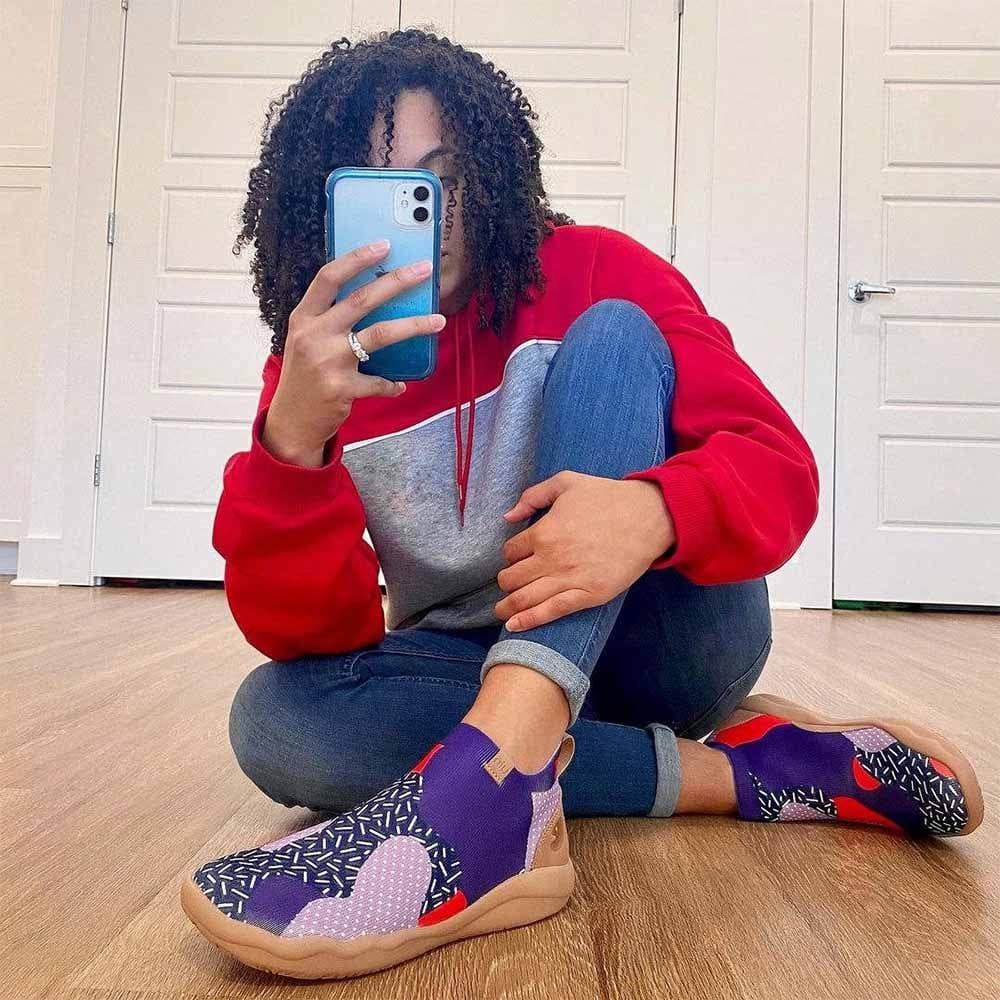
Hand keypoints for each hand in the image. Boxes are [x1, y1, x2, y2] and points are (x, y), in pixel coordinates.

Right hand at [264, 241, 446, 465]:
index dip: (356, 258)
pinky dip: (392, 384)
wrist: (291, 420)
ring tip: (439, 321)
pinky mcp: (342, 389)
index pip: (328, 278)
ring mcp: (327, 362)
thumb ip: (330, 318)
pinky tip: (399, 385)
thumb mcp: (306, 339)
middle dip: (396, 281)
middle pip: (361, 299)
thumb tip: (376, 294)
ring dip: (414, 326)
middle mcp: (313, 335)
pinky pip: (380, 381)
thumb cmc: (305, 375)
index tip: (384, 245)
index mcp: (303, 318)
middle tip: (423, 270)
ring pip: (380, 335)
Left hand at [493, 472, 675, 631]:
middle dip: (505, 583)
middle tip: (507, 586)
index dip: (511, 555)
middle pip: (512, 578)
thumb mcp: (566, 482)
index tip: (518, 558)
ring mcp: (569, 579)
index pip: (511, 551)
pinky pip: (551, 611)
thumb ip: (533, 496)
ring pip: (525, 598)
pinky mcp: (589, 595)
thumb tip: (509, 517)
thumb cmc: (607, 497)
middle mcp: (551, 558)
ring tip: (501, 612)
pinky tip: (515, 626)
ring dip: (508, 607)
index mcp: (543, 531)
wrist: (648, 517)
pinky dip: (529, 620)